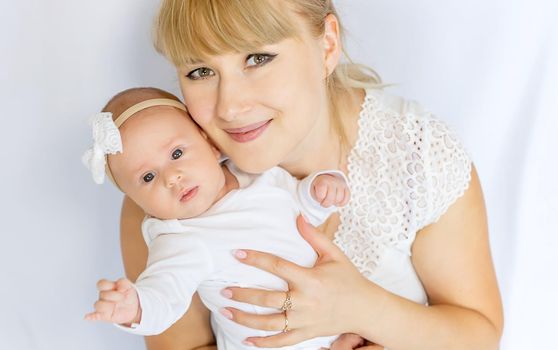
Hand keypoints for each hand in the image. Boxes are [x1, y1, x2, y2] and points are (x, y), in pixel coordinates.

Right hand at [84, 278, 140, 324]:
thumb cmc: (127, 294)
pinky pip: (94, 316)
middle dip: (114, 296)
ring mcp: (103, 306)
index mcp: (108, 287)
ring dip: (107, 306)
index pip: (101, 284)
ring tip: (116, 306)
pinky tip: (87, 317)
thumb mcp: (129, 286)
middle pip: (101, 294)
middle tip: (123, 298)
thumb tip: (118, 285)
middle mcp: (103, 296)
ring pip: (97, 305)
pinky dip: (90, 316)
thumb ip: (123, 283)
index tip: (119, 288)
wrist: (133, 306)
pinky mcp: (104, 315)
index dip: (109, 285)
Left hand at [220, 215, 380, 347]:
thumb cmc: (349, 279)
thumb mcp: (335, 254)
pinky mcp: (307, 333)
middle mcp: (306, 301)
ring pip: (270, 323)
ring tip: (226, 312)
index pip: (278, 266)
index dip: (256, 258)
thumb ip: (314, 236)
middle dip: (244, 295)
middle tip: (224, 290)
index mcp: (311, 279)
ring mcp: (305, 320)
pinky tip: (246, 339)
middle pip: (269, 299)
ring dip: (246, 318)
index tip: (237, 253)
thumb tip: (297, 217)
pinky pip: (282, 341)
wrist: (366, 309)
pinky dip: (264, 343)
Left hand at [311, 174, 349, 206]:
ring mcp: (341, 184)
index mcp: (323, 181)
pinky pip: (346, 199)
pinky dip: (341, 203)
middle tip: (324, 201)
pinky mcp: (347, 189)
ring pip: (339, 199)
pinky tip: (337, 201)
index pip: (321, 195)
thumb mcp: (312, 193)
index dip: (319, 199)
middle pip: (331, 198)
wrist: (326, 180)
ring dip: (334, 203)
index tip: (319, 196)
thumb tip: (308, 217)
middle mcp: (333, 181)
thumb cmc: (318, 189)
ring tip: (330, 199)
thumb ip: (312, 202)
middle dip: (326, 203)